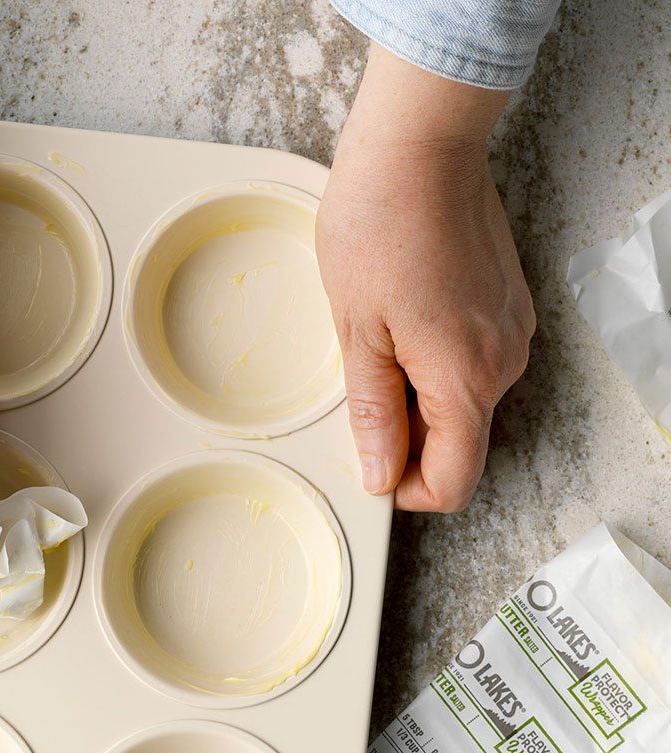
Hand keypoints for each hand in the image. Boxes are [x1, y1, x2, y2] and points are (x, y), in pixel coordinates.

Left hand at [316, 46, 535, 511]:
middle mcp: (504, 362)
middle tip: (357, 388)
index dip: (406, 490)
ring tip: (376, 342)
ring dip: (417, 399)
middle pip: (458, 443)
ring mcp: (513, 331)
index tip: (370, 468)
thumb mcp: (357, 332)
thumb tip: (379, 474)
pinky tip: (401, 321)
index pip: (453, 480)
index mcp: (466, 378)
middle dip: (406, 439)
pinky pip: (472, 364)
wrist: (420, 145)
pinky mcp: (508, 306)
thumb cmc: (379, 227)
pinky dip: (434, 365)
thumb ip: (374, 413)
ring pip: (463, 404)